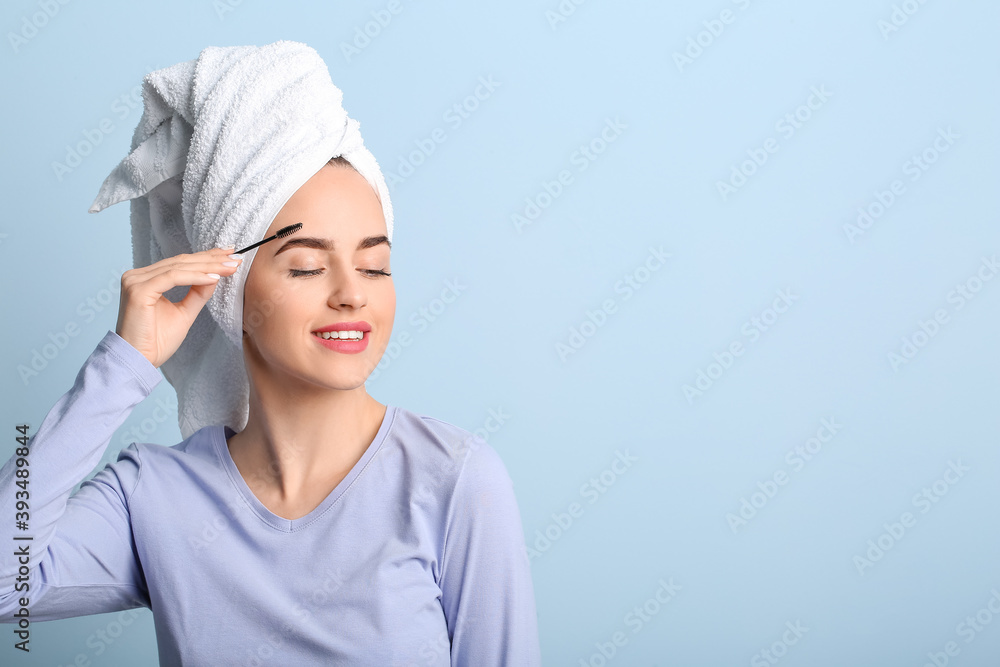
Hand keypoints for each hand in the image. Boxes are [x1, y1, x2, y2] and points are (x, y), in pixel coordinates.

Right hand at [114, 247, 242, 367]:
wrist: (139, 361)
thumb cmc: (156, 341)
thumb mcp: (184, 313)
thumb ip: (197, 293)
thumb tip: (215, 275)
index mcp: (146, 279)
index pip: (180, 263)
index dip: (206, 258)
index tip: (230, 255)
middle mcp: (138, 276)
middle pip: (181, 262)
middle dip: (211, 259)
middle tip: (235, 257)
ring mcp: (136, 281)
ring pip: (179, 267)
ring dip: (208, 266)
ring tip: (230, 267)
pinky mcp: (138, 290)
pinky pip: (173, 278)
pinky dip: (195, 277)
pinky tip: (214, 277)